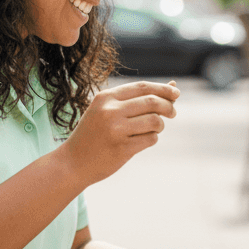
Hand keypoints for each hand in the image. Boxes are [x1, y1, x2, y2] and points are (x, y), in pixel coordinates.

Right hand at [59, 80, 179, 185]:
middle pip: (152, 102)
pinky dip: (152, 138)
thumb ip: (135, 99)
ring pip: (155, 121)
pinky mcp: (122, 148)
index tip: (176, 92)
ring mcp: (116, 130)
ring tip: (154, 128)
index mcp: (106, 98)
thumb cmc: (94, 134)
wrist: (72, 163)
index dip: (163, 89)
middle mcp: (110, 111)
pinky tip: (143, 140)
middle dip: (168, 106)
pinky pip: (150, 139)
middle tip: (173, 112)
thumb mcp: (107, 110)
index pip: (143, 87)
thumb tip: (172, 85)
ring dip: (160, 125)